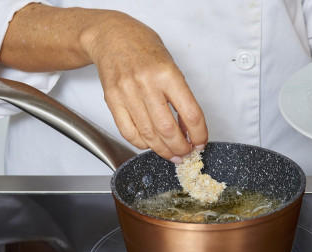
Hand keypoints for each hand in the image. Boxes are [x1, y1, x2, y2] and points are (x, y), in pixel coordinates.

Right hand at [81, 11, 207, 161]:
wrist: (111, 36)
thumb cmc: (144, 48)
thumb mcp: (171, 66)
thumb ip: (180, 96)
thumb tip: (187, 127)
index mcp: (167, 74)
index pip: (190, 113)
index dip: (199, 135)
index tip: (200, 142)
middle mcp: (146, 84)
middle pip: (168, 130)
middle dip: (181, 149)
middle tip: (186, 153)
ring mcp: (127, 94)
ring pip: (148, 135)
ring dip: (163, 151)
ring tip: (172, 155)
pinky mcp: (112, 101)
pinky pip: (128, 132)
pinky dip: (142, 144)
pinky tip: (150, 144)